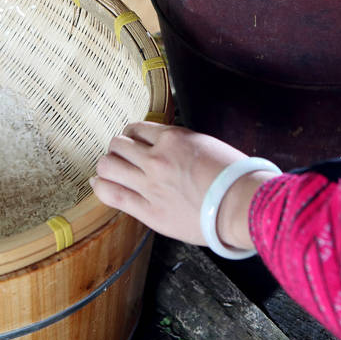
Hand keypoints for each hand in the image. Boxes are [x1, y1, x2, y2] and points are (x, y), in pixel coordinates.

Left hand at [91, 122, 279, 248]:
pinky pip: (112, 194)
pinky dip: (100, 186)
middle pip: (118, 144)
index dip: (132, 134)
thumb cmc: (236, 177)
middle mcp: (157, 158)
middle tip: (121, 157)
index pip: (138, 129)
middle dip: (118, 148)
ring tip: (110, 169)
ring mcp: (150, 184)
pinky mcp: (149, 210)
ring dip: (107, 165)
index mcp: (173, 138)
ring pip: (109, 165)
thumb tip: (171, 147)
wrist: (242, 205)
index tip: (133, 141)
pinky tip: (98, 183)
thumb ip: (183, 145)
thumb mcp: (208, 146)